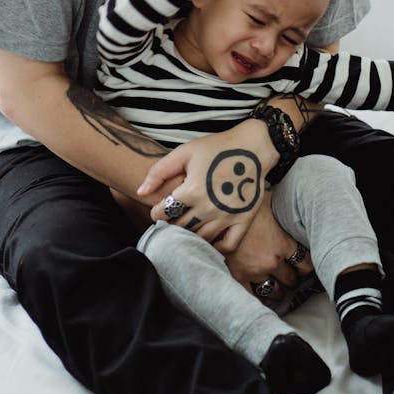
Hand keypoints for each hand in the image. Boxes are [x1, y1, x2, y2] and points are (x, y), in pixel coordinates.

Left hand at [137, 118, 276, 248]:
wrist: (252, 147)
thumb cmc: (217, 147)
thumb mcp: (184, 153)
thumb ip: (159, 172)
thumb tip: (141, 192)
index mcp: (192, 191)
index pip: (164, 213)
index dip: (156, 212)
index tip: (159, 209)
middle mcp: (208, 208)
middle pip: (180, 228)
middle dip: (171, 225)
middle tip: (170, 220)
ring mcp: (227, 217)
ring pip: (201, 238)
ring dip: (190, 236)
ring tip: (186, 228)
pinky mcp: (243, 221)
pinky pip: (228, 244)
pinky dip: (216, 247)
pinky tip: (209, 239)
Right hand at [223, 194, 314, 296]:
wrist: (216, 211)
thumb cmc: (242, 203)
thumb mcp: (268, 199)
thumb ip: (281, 206)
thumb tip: (292, 199)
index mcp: (282, 243)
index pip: (305, 263)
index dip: (307, 266)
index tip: (306, 266)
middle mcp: (272, 261)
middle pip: (291, 279)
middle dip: (293, 278)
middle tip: (292, 276)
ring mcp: (254, 271)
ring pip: (274, 291)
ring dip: (278, 290)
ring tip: (278, 289)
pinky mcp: (237, 277)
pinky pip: (252, 295)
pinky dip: (258, 296)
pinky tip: (261, 295)